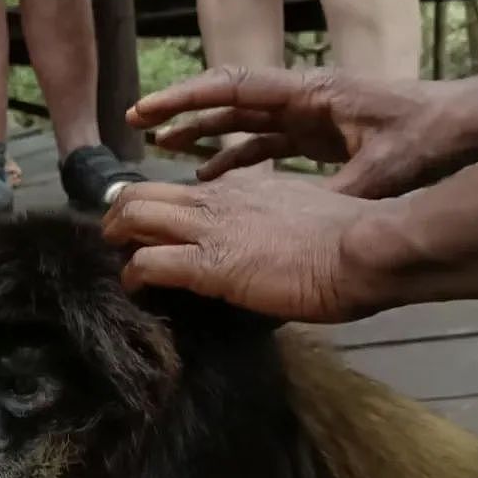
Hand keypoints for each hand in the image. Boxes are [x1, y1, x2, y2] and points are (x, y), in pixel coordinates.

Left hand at [102, 172, 391, 322]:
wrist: (364, 250)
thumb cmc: (349, 240)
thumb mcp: (304, 215)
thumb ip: (276, 220)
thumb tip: (269, 243)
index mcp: (243, 187)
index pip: (182, 190)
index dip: (158, 208)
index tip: (151, 228)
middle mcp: (217, 198)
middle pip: (142, 192)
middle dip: (117, 216)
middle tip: (114, 241)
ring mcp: (209, 229)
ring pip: (132, 216)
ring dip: (115, 240)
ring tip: (116, 262)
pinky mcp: (208, 265)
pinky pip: (148, 263)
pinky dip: (132, 276)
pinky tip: (135, 290)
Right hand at [126, 67, 477, 200]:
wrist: (463, 125)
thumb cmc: (427, 136)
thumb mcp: (380, 168)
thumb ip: (332, 192)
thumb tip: (292, 219)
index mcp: (309, 94)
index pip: (234, 87)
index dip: (186, 99)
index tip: (147, 110)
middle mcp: (302, 98)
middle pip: (229, 98)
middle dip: (183, 111)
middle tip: (139, 124)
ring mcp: (308, 115)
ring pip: (242, 120)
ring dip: (204, 132)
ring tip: (163, 148)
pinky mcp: (318, 134)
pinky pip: (264, 142)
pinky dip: (235, 156)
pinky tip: (212, 176)